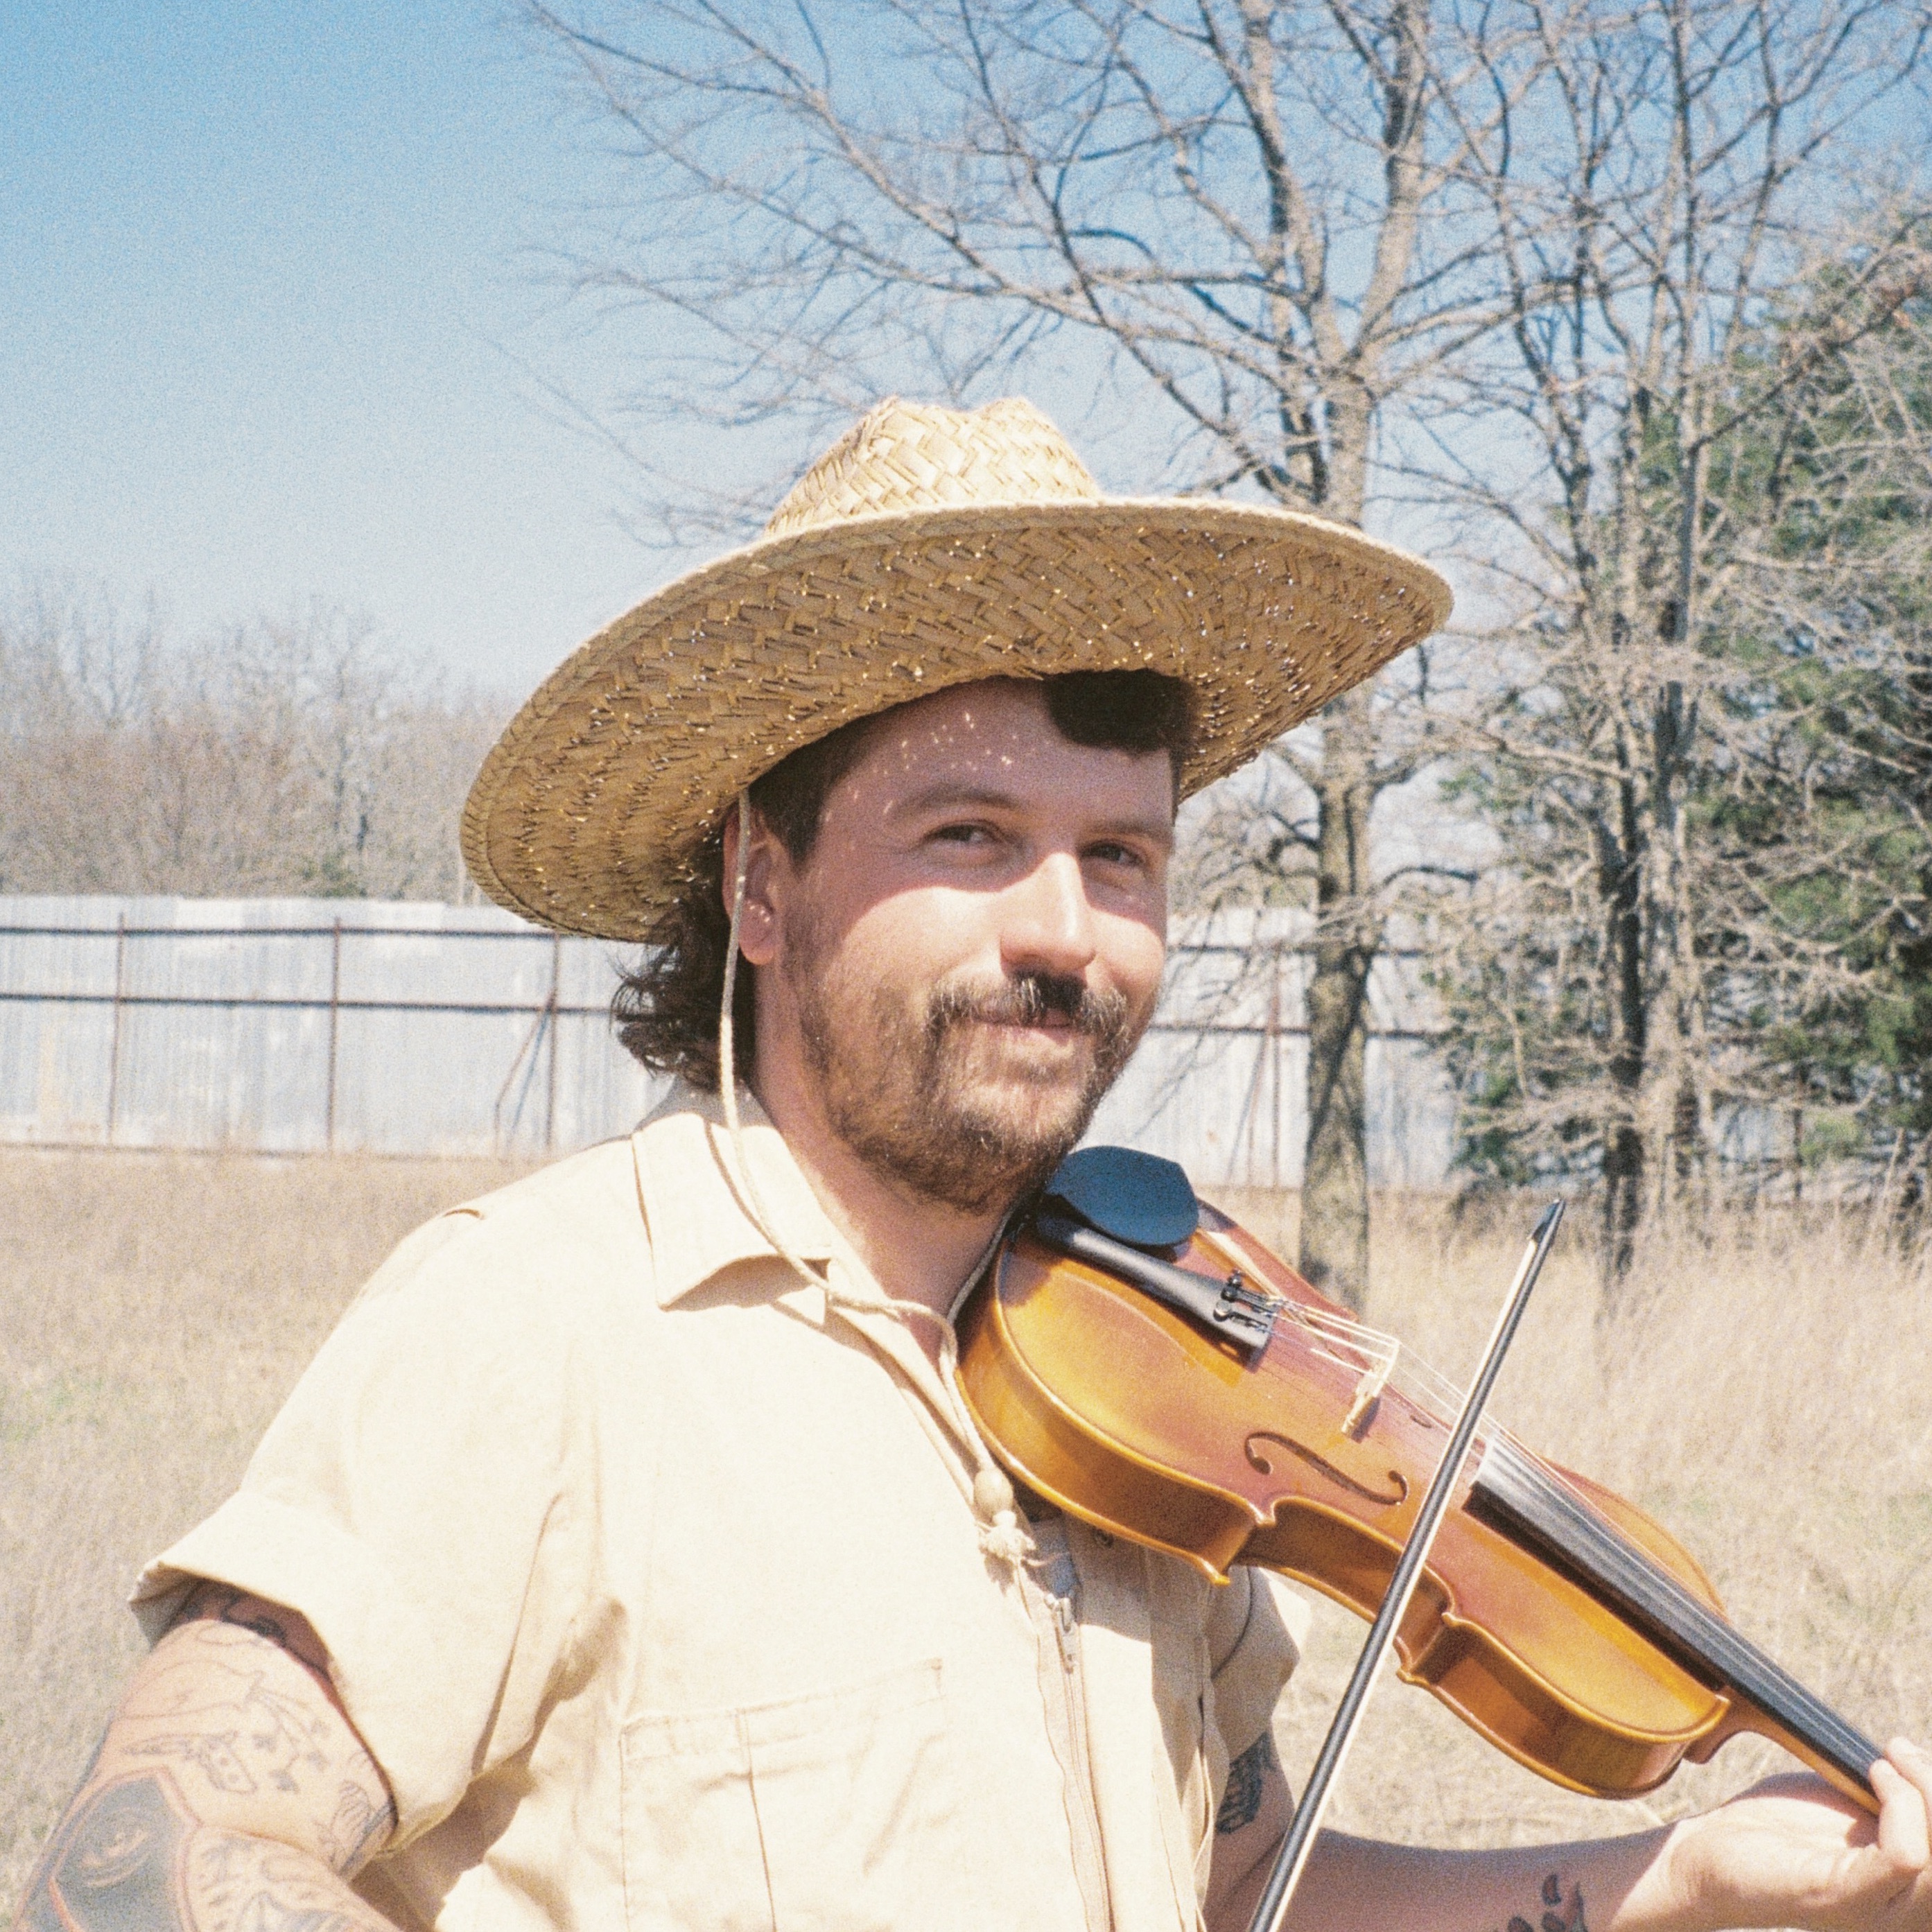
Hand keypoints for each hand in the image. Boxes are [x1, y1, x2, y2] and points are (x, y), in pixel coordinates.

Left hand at [1662, 1740, 1931, 1931]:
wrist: (1713, 1849)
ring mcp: (1879, 1914)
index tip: (1916, 1756)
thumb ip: (1897, 1801)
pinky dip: (1900, 1804)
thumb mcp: (1854, 1806)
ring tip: (1885, 1759)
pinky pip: (1904, 1856)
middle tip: (1902, 1750)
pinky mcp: (1846, 1898)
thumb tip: (1928, 1767)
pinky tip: (1874, 1774)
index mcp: (1911, 1896)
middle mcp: (1905, 1916)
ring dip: (1922, 1791)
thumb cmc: (1781, 1825)